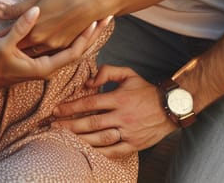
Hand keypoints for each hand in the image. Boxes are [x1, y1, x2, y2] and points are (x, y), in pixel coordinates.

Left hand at [0, 0, 101, 52]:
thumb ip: (17, 8)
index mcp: (35, 29)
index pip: (12, 36)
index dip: (3, 36)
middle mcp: (44, 41)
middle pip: (23, 47)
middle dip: (14, 46)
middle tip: (1, 44)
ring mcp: (57, 45)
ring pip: (36, 51)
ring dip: (27, 50)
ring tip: (16, 48)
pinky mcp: (67, 45)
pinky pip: (49, 51)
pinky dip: (40, 49)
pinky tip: (37, 46)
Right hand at [0, 6, 106, 89]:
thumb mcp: (5, 45)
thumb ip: (21, 27)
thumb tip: (35, 11)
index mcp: (45, 66)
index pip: (74, 52)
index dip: (86, 36)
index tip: (96, 21)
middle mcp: (51, 68)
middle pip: (80, 50)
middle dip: (93, 34)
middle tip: (107, 16)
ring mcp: (49, 64)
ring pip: (75, 50)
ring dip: (88, 36)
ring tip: (102, 18)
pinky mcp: (46, 61)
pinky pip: (68, 50)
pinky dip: (78, 39)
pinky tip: (85, 27)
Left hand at [51, 65, 174, 157]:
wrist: (170, 107)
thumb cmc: (145, 90)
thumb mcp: (129, 73)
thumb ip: (108, 71)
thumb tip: (90, 81)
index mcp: (119, 98)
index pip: (90, 103)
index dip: (72, 107)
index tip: (57, 109)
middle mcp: (122, 116)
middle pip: (91, 123)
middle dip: (70, 125)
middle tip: (53, 126)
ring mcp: (128, 132)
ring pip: (100, 138)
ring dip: (80, 139)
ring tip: (63, 139)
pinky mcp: (134, 145)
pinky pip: (113, 151)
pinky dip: (98, 153)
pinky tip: (85, 151)